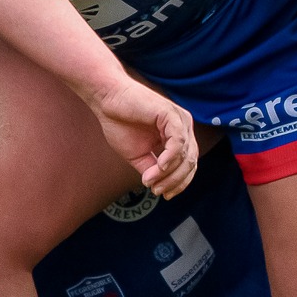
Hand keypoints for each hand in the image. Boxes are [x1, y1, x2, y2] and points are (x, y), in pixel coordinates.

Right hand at [87, 77, 196, 197]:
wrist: (107, 101)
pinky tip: (158, 167)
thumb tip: (157, 186)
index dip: (180, 182)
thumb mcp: (138, 155)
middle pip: (190, 162)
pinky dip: (169, 157)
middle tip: (158, 191)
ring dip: (170, 173)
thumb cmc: (120, 123)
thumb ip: (152, 169)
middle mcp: (183, 127)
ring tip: (151, 181)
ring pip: (185, 154)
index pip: (188, 164)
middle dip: (176, 181)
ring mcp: (180, 120)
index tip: (165, 195)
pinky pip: (178, 141)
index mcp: (178, 136)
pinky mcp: (171, 114)